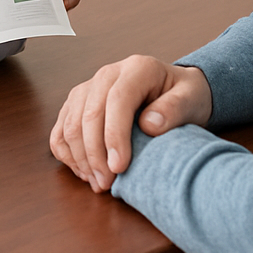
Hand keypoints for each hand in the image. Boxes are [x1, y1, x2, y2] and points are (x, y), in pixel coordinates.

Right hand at [50, 55, 211, 192]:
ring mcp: (88, 88)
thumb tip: (149, 125)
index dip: (114, 135)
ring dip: (80, 158)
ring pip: (70, 123)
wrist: (174, 91)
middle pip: (88, 114)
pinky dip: (67, 153)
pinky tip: (84, 172)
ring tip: (99, 182)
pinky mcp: (77, 104)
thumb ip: (175, 109)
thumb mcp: (191, 99)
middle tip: (107, 183)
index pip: (117, 100)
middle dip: (94, 154)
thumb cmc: (184, 96)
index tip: (119, 167)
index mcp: (136, 69)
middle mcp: (107, 74)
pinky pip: (61, 129)